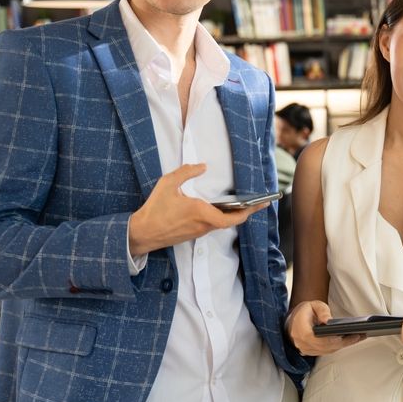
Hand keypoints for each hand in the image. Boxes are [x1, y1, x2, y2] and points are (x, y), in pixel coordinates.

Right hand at [128, 163, 269, 256]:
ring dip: (232, 215)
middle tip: (257, 203)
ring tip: (242, 204)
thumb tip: (202, 166)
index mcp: (201, 213)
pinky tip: (220, 209)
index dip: (249, 211)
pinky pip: (211, 226)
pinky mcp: (192, 235)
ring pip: (221, 224)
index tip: (261, 205)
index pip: (233, 217)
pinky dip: (220, 218)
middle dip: (245, 212)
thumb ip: (186, 172)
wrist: (141, 233)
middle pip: (231, 221)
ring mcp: (198, 232)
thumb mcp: (168, 183)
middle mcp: (203, 225)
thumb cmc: (154, 209)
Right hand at [286, 300, 363, 356]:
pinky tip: (348, 341)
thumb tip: (328, 321)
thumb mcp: (314, 305)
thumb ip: (322, 311)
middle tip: (359, 336)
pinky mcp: (310, 352)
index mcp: (301, 331)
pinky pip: (326, 352)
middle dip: (344, 342)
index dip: (333, 339)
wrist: (294, 320)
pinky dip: (337, 347)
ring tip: (358, 337)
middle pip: (326, 347)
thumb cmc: (304, 311)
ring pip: (327, 351)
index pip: (319, 339)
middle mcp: (302, 343)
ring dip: (343, 345)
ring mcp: (306, 349)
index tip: (346, 336)